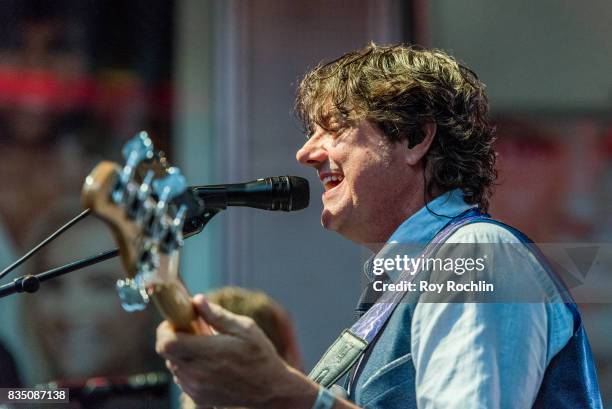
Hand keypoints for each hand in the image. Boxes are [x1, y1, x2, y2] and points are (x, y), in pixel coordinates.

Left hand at [156, 294, 317, 408]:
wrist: (271, 390)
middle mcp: (198, 373)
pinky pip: (182, 379)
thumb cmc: (261, 355)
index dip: (165, 330)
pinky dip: (188, 368)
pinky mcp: (199, 399)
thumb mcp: (245, 328)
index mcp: (209, 353)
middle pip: (167, 353)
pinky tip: (208, 363)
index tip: (177, 322)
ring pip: (173, 366)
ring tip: (204, 348)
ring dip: (182, 354)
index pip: (166, 343)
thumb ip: (218, 315)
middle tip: (193, 331)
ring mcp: (197, 388)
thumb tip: (197, 300)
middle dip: (175, 338)